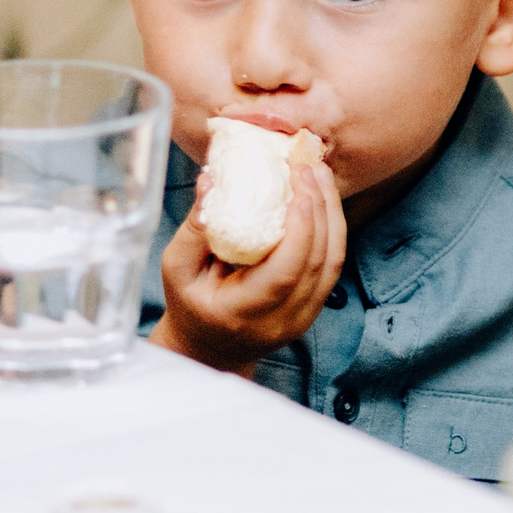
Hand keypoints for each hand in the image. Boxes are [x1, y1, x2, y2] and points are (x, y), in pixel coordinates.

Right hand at [148, 156, 346, 375]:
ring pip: (334, 261)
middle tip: (307, 166)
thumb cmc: (190, 303)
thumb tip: (211, 178)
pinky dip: (332, 227)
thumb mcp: (178, 268)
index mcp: (243, 314)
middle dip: (320, 206)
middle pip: (319, 261)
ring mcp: (304, 317)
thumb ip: (195, 228)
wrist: (209, 347)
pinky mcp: (315, 307)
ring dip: (332, 212)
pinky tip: (322, 198)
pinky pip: (333, 263)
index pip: (285, 272)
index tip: (297, 181)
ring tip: (320, 173)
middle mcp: (281, 321)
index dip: (300, 225)